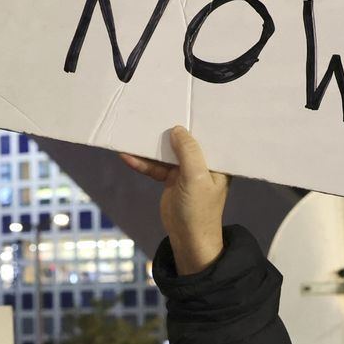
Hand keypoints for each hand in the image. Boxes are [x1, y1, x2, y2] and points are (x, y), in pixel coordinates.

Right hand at [120, 126, 227, 275]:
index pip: (206, 136)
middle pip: (183, 142)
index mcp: (216, 161)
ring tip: (133, 132)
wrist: (187, 239)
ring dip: (150, 147)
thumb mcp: (196, 178)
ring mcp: (185, 172)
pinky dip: (142, 163)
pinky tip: (127, 156)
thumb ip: (188, 152)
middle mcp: (202, 163)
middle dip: (168, 130)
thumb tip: (177, 129)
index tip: (181, 104)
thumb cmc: (199, 210)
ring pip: (166, 154)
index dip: (194, 122)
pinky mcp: (171, 181)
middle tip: (151, 112)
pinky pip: (155, 167)